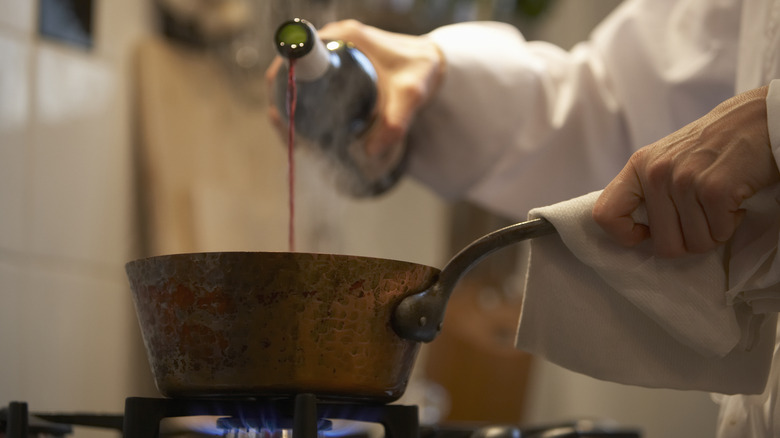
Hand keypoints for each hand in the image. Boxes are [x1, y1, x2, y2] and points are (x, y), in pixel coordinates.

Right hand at [265, 20, 445, 159]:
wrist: (434, 64)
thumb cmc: (422, 72)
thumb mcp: (411, 96)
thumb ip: (396, 123)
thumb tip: (371, 152)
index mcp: (345, 36)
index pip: (298, 53)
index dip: (283, 80)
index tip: (283, 111)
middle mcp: (335, 39)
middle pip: (291, 69)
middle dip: (284, 101)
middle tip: (290, 134)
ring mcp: (334, 52)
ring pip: (299, 79)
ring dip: (291, 105)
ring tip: (297, 139)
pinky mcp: (338, 65)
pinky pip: (310, 83)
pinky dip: (303, 103)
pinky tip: (303, 129)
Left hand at [593, 86, 778, 256]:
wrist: (758, 119)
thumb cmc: (714, 146)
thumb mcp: (667, 159)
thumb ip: (648, 191)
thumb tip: (637, 233)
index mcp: (638, 166)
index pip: (605, 214)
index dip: (625, 235)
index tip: (648, 233)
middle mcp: (656, 173)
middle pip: (663, 245)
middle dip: (689, 241)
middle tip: (703, 218)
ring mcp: (683, 180)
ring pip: (695, 244)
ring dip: (714, 231)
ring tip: (720, 204)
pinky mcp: (714, 189)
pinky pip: (719, 234)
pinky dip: (732, 224)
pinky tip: (734, 201)